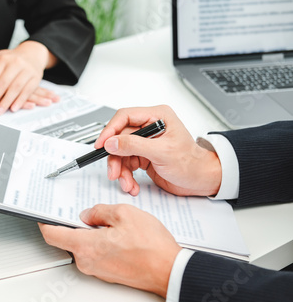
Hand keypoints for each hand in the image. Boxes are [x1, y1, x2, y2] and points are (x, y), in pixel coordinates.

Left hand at [0, 41, 58, 114]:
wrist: (32, 54)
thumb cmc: (11, 59)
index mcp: (3, 59)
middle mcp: (16, 63)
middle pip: (2, 84)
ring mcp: (27, 70)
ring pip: (15, 88)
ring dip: (6, 102)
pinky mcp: (36, 78)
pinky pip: (27, 91)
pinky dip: (20, 101)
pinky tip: (13, 109)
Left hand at [39, 204, 181, 297]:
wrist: (169, 271)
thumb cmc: (151, 247)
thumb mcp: (124, 214)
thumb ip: (100, 211)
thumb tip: (89, 213)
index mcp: (86, 246)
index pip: (52, 234)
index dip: (44, 222)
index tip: (43, 214)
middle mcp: (87, 261)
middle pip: (68, 239)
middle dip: (74, 223)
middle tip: (85, 210)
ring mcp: (97, 269)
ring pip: (83, 246)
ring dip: (90, 232)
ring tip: (110, 221)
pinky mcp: (107, 272)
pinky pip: (96, 253)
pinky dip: (100, 242)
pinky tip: (117, 234)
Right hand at [94, 105, 221, 196]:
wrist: (200, 180)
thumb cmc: (191, 163)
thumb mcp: (161, 152)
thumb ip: (134, 145)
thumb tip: (112, 142)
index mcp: (157, 117)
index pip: (125, 117)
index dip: (110, 130)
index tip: (101, 144)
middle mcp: (149, 127)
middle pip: (120, 138)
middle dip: (116, 158)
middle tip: (114, 172)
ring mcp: (145, 142)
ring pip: (121, 153)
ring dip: (121, 171)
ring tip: (127, 183)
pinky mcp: (143, 156)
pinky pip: (126, 164)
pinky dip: (126, 176)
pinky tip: (132, 184)